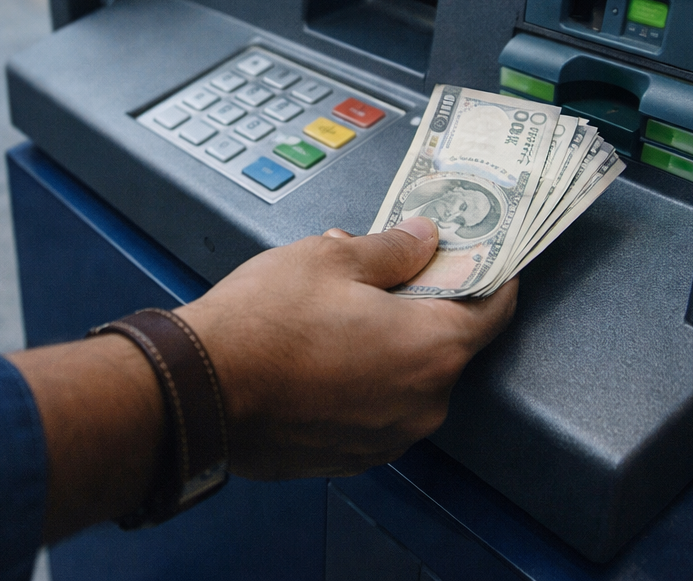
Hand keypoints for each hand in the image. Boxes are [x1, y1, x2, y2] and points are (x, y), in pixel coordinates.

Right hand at [8, 217, 517, 540]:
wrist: (198, 392)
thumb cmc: (263, 323)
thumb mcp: (329, 257)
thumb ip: (392, 248)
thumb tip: (424, 237)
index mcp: (432, 347)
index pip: (495, 307)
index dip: (490, 271)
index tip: (479, 251)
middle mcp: (423, 402)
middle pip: (448, 343)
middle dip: (423, 303)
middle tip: (383, 270)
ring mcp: (388, 436)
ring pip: (407, 376)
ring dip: (388, 343)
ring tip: (336, 309)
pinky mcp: (351, 455)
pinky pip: (374, 407)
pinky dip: (361, 379)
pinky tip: (319, 351)